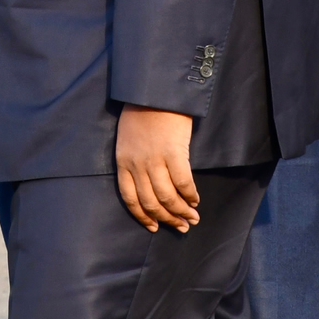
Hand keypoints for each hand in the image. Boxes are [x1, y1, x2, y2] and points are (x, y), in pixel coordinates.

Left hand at [115, 105, 199, 233]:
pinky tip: (196, 200)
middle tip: (181, 227)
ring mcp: (154, 159)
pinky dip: (190, 195)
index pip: (129, 198)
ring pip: (167, 197)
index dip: (143, 216)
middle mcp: (136, 164)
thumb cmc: (142, 112)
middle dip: (167, 219)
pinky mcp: (173, 152)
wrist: (154, 91)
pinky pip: (183, 183)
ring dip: (181, 212)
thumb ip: (135, 160)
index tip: (154, 227)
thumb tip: (150, 183)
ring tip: (192, 218)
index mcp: (123, 161)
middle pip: (151, 202)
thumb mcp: (128, 138)